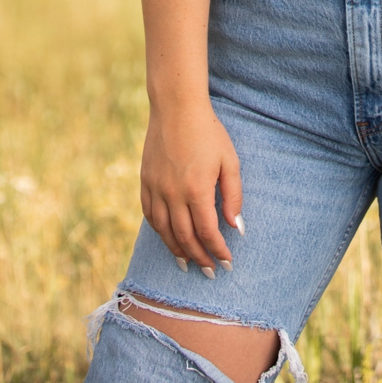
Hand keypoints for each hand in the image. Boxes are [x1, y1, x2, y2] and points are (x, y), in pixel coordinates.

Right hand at [140, 99, 242, 272]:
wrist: (176, 110)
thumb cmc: (209, 134)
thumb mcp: (229, 162)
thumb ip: (233, 196)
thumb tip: (237, 227)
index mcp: (196, 190)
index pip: (206, 232)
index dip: (217, 250)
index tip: (227, 262)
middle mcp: (172, 195)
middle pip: (185, 237)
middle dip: (199, 258)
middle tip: (210, 272)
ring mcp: (155, 190)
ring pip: (164, 231)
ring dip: (177, 251)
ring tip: (189, 265)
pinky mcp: (144, 184)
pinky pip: (150, 217)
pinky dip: (160, 233)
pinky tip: (169, 240)